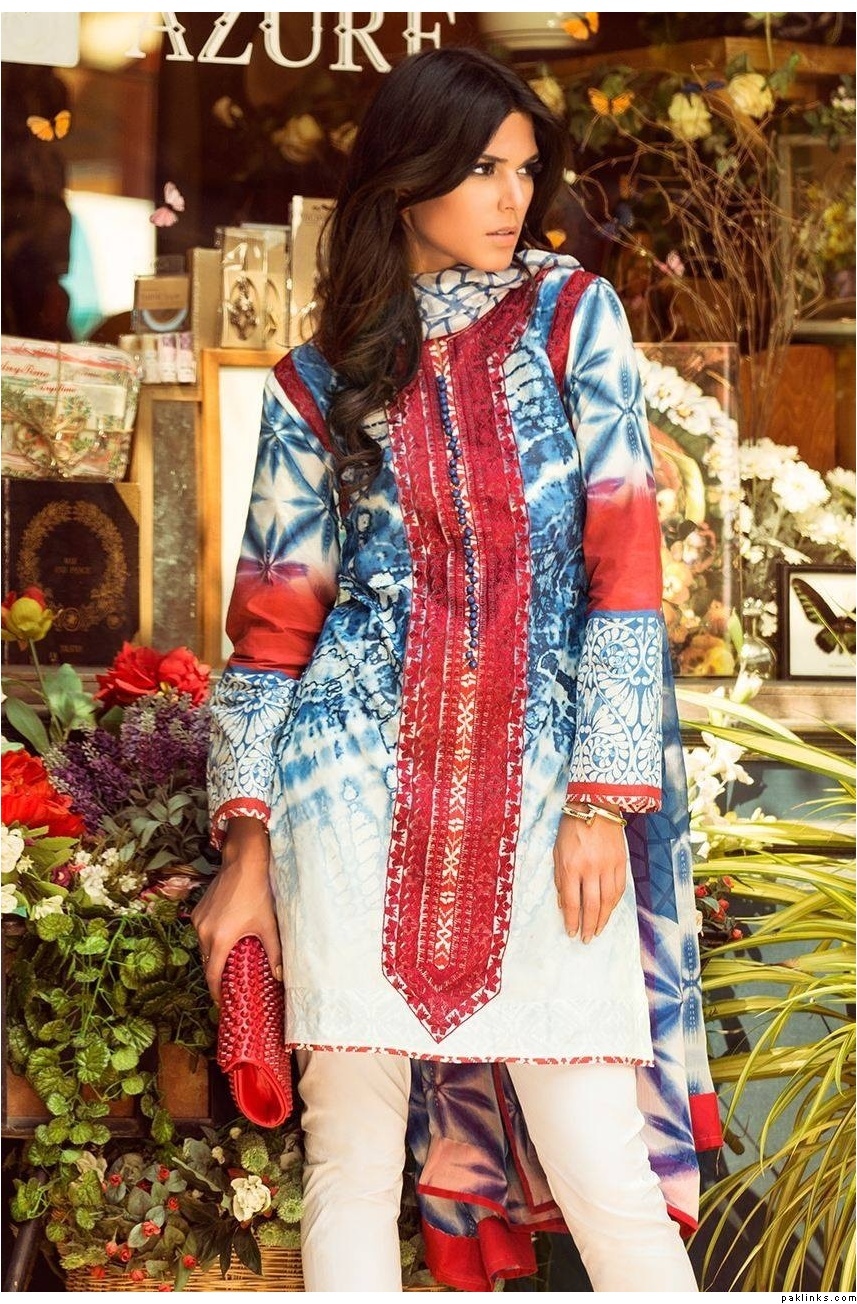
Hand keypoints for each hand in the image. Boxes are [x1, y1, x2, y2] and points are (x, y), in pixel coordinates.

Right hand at [190, 817, 281, 1003]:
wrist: (243, 863)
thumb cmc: (257, 893)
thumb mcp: (267, 925)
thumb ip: (274, 952)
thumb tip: (280, 976)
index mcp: (220, 939)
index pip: (212, 975)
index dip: (216, 992)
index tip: (222, 1002)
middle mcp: (204, 931)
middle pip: (207, 962)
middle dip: (216, 975)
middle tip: (229, 984)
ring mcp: (199, 920)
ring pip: (204, 946)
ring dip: (214, 955)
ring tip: (229, 960)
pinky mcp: (198, 910)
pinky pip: (202, 932)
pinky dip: (211, 939)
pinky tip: (226, 937)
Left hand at [553, 809, 626, 942]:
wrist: (595, 805)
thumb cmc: (571, 828)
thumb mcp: (557, 852)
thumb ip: (561, 879)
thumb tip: (564, 904)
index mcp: (571, 866)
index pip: (572, 902)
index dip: (572, 921)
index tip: (571, 933)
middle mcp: (590, 869)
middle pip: (592, 905)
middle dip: (589, 925)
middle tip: (586, 939)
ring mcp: (608, 866)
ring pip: (608, 901)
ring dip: (603, 919)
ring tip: (598, 931)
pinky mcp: (621, 862)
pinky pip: (619, 889)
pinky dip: (615, 903)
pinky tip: (609, 911)